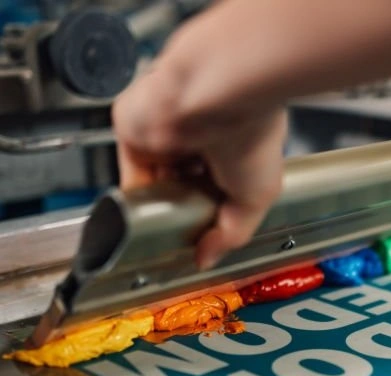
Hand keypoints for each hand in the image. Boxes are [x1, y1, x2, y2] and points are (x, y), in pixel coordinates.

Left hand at [112, 66, 286, 269]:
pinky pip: (130, 173)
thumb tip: (207, 259)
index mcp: (233, 147)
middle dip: (186, 213)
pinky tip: (144, 216)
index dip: (212, 216)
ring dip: (160, 207)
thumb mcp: (256, 198)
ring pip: (156, 183)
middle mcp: (199, 139)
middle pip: (184, 188)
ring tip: (168, 228)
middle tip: (188, 239)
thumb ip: (232, 234)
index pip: (217, 189)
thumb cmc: (251, 133)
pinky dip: (135, 198)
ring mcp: (165, 134)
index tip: (207, 241)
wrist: (217, 96)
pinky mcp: (133, 130)